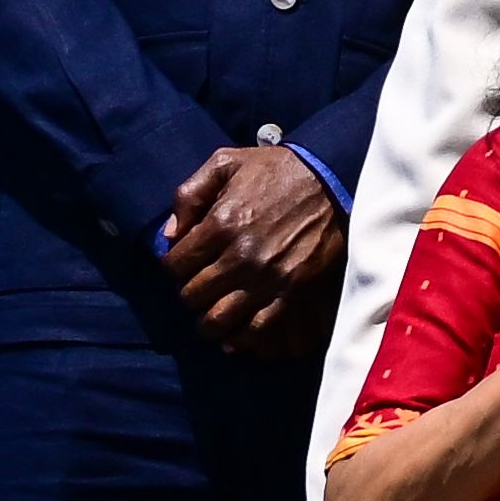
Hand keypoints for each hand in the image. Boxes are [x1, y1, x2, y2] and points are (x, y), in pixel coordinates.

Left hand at [156, 140, 336, 340]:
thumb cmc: (274, 169)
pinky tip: (234, 331)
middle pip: (192, 296)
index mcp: (220, 223)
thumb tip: (169, 235)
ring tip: (211, 312)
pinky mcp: (291, 291)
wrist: (330, 177)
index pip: (174, 266)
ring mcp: (266, 278)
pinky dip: (240, 337)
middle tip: (198, 285)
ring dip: (208, 320)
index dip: (173, 266)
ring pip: (217, 320)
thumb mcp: (225, 162)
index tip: (183, 263)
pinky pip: (256, 329)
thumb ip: (189, 194)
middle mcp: (240, 256)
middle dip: (189, 292)